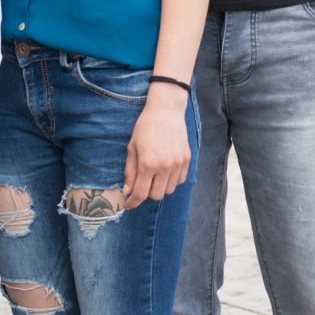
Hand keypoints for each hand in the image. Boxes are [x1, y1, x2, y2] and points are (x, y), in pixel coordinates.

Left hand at [123, 90, 191, 207]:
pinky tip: (165, 172)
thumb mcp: (132, 148)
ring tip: (154, 176)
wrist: (166, 110)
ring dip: (160, 187)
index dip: (132, 202)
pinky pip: (180, 181)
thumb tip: (128, 191)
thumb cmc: (145, 127)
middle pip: (156, 195)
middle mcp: (164, 166)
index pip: (140, 194)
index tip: (128, 204)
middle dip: (146, 194)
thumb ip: (130, 171)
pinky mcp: (186, 159)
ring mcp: (177, 163)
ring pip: (169, 190)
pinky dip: (172, 181)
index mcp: (148, 163)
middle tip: (142, 185)